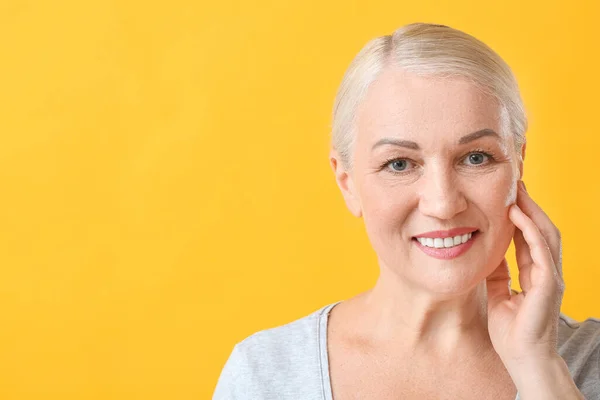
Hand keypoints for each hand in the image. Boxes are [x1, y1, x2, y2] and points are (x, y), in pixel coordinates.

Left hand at [486, 180, 564, 366]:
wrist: (521, 358)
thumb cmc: (511, 331)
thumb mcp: (497, 294)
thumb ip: (497, 274)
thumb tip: (487, 254)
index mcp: (534, 274)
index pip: (530, 237)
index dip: (520, 216)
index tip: (508, 196)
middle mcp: (546, 272)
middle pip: (541, 230)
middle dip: (529, 206)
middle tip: (515, 184)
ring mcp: (550, 278)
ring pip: (546, 235)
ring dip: (532, 211)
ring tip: (517, 192)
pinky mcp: (548, 285)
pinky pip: (541, 251)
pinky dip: (530, 230)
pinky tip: (518, 215)